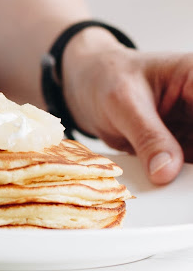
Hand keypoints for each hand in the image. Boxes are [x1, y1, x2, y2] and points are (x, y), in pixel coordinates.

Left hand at [62, 28, 192, 184]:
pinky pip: (187, 172)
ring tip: (170, 191)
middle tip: (177, 183)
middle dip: (191, 166)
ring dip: (186, 180)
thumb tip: (166, 172)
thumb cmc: (106, 78)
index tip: (187, 162)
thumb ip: (147, 136)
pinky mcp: (183, 148)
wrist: (87, 87)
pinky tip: (165, 192)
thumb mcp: (122, 102)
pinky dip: (178, 184)